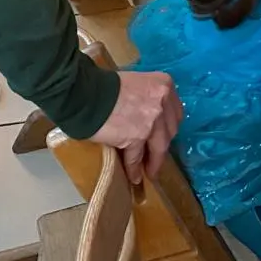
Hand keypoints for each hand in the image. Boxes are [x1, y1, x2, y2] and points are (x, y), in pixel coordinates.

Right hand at [89, 70, 182, 185]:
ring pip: (158, 147)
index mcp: (164, 84)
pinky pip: (137, 156)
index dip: (168, 127)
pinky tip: (134, 176)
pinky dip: (135, 168)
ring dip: (153, 162)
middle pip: (170, 131)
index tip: (164, 137)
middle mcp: (163, 101)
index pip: (174, 112)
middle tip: (156, 156)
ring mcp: (152, 120)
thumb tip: (147, 115)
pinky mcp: (137, 136)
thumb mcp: (135, 84)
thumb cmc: (105, 86)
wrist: (85, 94)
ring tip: (149, 172)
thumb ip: (147, 97)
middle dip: (163, 145)